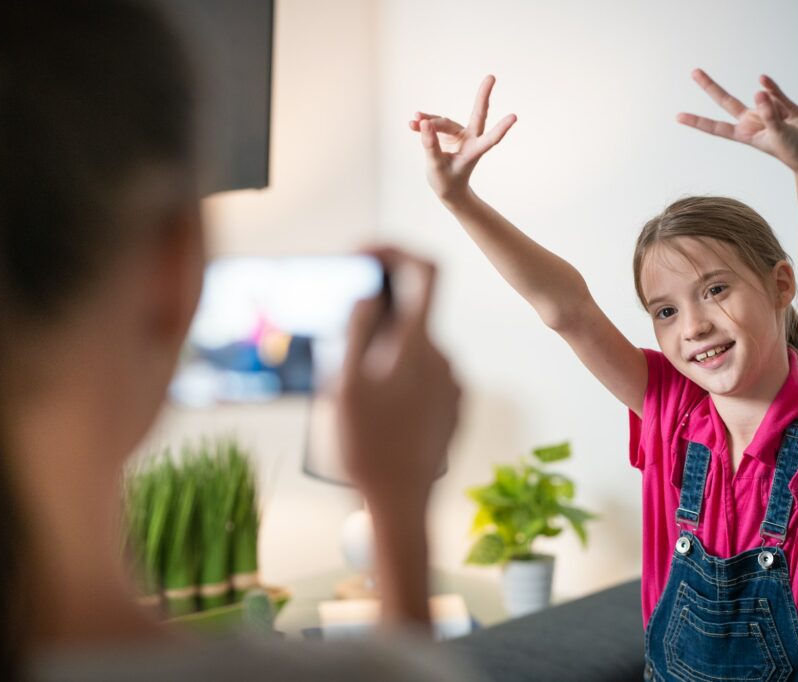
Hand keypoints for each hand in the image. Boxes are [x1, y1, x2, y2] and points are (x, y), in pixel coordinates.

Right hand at [335, 247, 460, 510]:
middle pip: (411, 315)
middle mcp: (444, 358)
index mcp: (418, 345)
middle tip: (342, 351)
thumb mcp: (346, 385)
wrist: (403, 504)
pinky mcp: (455, 407)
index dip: (397, 251)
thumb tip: (368, 295)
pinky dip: (399, 381)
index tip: (367, 255)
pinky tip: (379, 415)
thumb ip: (357, 332)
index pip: (425, 271)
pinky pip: (424, 377)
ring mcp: (453, 384)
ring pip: (414, 350)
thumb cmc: (369, 447)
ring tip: (357, 397)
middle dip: (376, 322)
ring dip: (385, 358)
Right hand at [409, 75, 516, 203]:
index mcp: (474, 151)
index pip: (490, 139)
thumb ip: (431, 145)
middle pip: (477, 114)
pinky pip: (435, 125)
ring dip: (429, 121)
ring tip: (413, 121)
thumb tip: (424, 123)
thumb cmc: (446, 182)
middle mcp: (470, 139)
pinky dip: (424, 124)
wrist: (448, 188)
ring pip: (444, 122)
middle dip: (483, 96)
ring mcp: (460, 134)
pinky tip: (412, 123)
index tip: (514, 117)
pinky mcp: (448, 133)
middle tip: (491, 77)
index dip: (501, 128)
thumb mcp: (436, 166)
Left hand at [678, 69, 797, 175]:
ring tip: (785, 120)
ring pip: (761, 97)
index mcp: (745, 134)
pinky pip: (775, 92)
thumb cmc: (794, 153)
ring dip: (771, 101)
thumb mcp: (779, 135)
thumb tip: (758, 91)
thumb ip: (769, 113)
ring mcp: (767, 113)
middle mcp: (752, 122)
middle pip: (726, 101)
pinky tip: (763, 80)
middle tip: (694, 72)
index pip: (715, 127)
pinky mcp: (784, 107)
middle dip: (710, 86)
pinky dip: (770, 86)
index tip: (678, 117)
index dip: (697, 121)